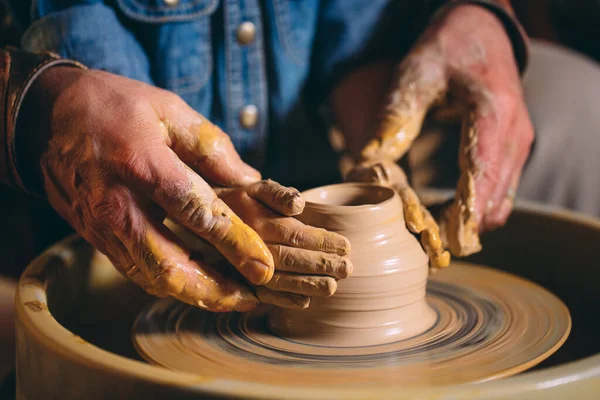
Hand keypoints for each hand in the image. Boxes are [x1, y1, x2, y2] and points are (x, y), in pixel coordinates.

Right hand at [19, 67, 274, 311]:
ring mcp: (102, 225)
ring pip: (150, 278)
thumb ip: (211, 147)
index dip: (234, 243)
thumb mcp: (167, 109)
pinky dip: (168, 284)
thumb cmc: (113, 106)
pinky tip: (195, 284)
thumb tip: (250, 180)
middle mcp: (119, 203)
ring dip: (194, 295)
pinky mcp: (94, 236)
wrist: (48, 115)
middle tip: (250, 298)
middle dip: (215, 290)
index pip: (197, 213)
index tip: (263, 266)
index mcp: (143, 165)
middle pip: (170, 265)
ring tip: (230, 298)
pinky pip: (133, 271)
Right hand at [216, 180, 351, 308]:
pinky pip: (261, 294)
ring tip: (332, 287)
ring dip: (307, 285)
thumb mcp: (257, 189)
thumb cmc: (242, 201)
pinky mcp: (237, 280)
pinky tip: (305, 302)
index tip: (346, 246)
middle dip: (321, 265)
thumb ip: (278, 193)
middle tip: (347, 269)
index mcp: (256, 221)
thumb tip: (299, 205)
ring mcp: (241, 266)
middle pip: (290, 258)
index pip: (294, 234)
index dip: (321, 241)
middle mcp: (248, 246)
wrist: (205, 218)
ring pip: (278, 280)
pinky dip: (284, 299)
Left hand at [346, 160, 448, 270]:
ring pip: (428, 233)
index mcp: (401, 191)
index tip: (415, 224)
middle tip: (432, 243)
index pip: (408, 199)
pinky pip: (424, 245)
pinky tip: (439, 265)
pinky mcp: (412, 233)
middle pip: (424, 218)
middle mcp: (412, 206)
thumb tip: (380, 175)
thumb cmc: (372, 180)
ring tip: (440, 258)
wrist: (376, 183)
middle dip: (430, 232)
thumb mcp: (372, 173)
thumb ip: (376, 173)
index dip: (412, 210)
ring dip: (434, 246)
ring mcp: (415, 219)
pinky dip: (431, 255)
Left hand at [360, 5, 533, 255]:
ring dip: (472, 224)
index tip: (444, 243)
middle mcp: (514, 133)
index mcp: (493, 112)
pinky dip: (479, 210)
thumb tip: (368, 161)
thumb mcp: (416, 73)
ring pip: (501, 202)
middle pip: (495, 198)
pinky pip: (501, 192)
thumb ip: (396, 115)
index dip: (464, 213)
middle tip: (429, 249)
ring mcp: (518, 143)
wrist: (482, 30)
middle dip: (464, 229)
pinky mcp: (513, 149)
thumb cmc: (448, 48)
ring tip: (435, 239)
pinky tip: (450, 216)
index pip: (481, 172)